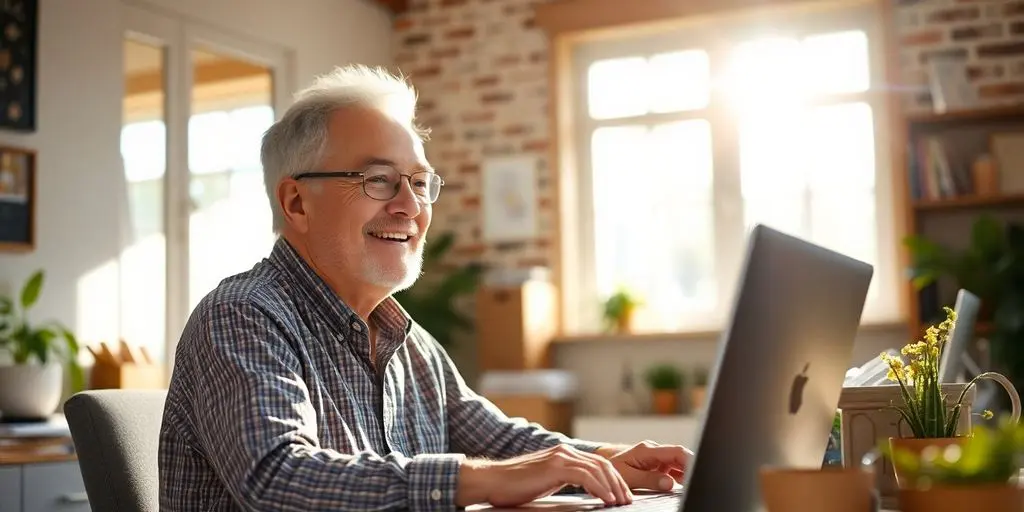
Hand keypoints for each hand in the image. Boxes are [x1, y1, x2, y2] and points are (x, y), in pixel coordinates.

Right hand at [456, 444, 632, 507]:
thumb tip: (585, 491)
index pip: (597, 464)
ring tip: (620, 502)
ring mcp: (559, 457)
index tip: (622, 495)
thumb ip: (565, 480)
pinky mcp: (554, 466)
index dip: (613, 479)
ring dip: (612, 487)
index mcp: (564, 454)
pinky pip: (585, 476)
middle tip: (627, 500)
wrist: (492, 480)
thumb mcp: (546, 481)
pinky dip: (599, 487)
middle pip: (602, 464)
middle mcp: (564, 451)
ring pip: (597, 469)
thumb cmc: (515, 485)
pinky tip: (605, 498)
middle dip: (618, 483)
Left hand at [598, 441, 692, 490]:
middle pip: (680, 456)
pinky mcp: (657, 464)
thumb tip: (669, 483)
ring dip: (687, 472)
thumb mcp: (628, 476)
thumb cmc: (613, 469)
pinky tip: (684, 484)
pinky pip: (673, 468)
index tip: (697, 472)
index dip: (690, 461)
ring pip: (678, 462)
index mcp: (648, 450)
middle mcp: (655, 450)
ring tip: (693, 484)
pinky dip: (680, 476)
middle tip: (698, 480)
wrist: (603, 465)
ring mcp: (657, 457)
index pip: (676, 452)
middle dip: (691, 467)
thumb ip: (649, 479)